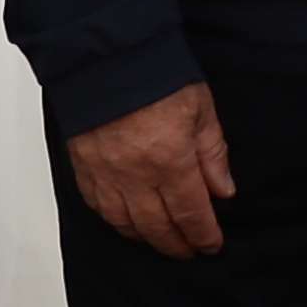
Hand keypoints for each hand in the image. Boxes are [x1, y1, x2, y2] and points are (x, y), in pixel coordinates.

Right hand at [62, 80, 233, 259]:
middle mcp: (135, 175)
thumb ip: (212, 153)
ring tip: (162, 242)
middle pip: (157, 227)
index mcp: (169, 160)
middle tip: (189, 251)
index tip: (212, 244)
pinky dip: (116, 222)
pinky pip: (99, 207)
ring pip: (126, 223)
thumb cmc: (154, 73)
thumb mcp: (200, 108)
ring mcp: (105, 174)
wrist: (105, 55)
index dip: (203, 234)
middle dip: (176, 244)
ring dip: (146, 238)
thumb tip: (222, 190)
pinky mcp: (83, 167)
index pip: (190, 213)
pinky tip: (127, 224)